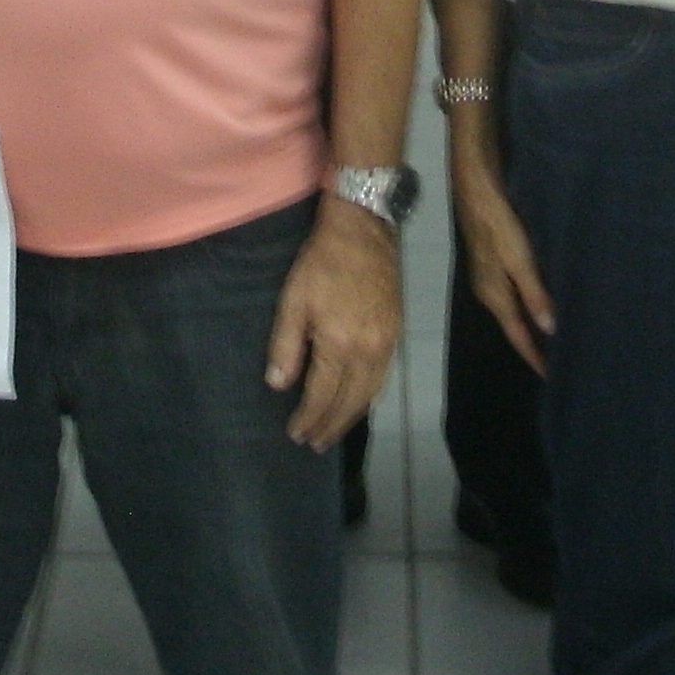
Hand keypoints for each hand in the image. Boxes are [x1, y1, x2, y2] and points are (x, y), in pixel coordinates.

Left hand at [265, 204, 400, 448]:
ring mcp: (387, 343)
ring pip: (371, 394)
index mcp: (340, 345)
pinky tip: (359, 401)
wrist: (363, 230)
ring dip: (351, 417)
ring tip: (333, 431)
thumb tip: (278, 384)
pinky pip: (383, 377)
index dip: (308, 418)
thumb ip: (285, 346)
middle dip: (330, 425)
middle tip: (314, 444)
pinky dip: (369, 397)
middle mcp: (369, 351)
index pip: (322, 395)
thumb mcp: (293, 301)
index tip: (295, 433)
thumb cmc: (321, 263)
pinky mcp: (396, 333)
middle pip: (350, 402)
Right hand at [451, 154, 555, 375]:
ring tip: (552, 336)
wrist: (475, 189)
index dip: (534, 356)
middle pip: (514, 326)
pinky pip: (512, 292)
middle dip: (533, 344)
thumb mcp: (519, 259)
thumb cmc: (498, 224)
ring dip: (531, 324)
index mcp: (494, 295)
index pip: (518, 335)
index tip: (551, 376)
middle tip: (557, 360)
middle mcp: (489, 291)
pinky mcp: (492, 261)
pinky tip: (539, 300)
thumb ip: (534, 294)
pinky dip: (527, 303)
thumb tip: (550, 331)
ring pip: (513, 309)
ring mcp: (488, 276)